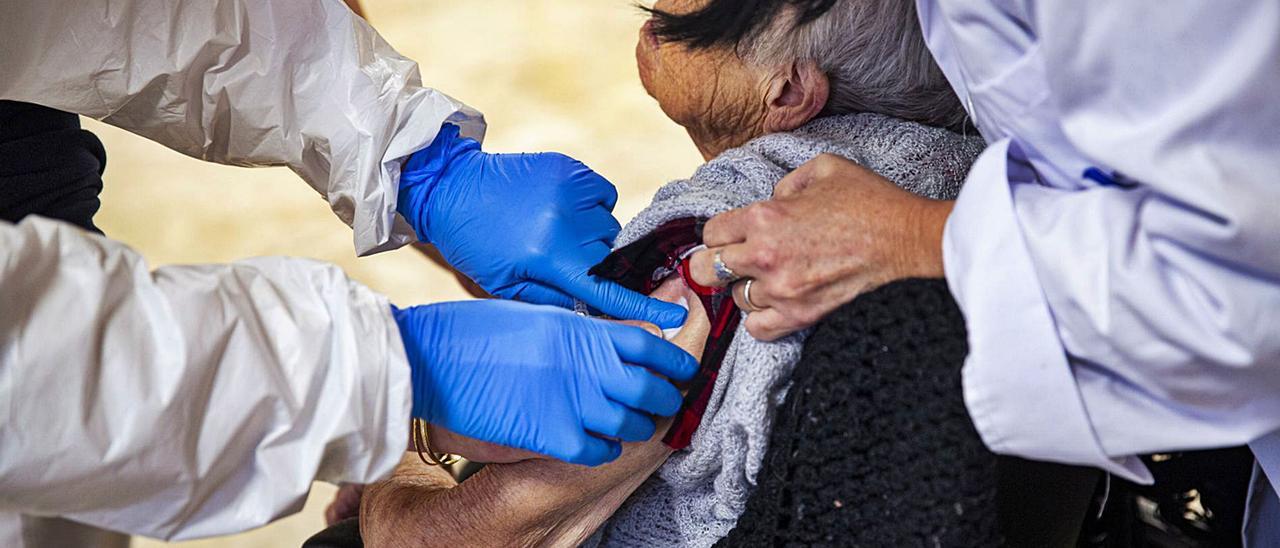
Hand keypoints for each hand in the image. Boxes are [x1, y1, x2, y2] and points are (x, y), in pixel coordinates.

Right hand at [393, 300, 698, 465]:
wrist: (429, 358)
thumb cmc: (473, 332)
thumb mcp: (536, 315)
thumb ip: (578, 330)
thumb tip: (612, 338)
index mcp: (580, 329)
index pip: (651, 343)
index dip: (676, 357)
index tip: (684, 366)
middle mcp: (585, 363)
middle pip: (652, 387)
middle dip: (666, 398)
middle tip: (665, 402)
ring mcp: (571, 400)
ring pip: (633, 424)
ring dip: (639, 427)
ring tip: (633, 425)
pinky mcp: (551, 434)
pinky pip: (599, 451)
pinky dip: (605, 450)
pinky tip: (598, 444)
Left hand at [397, 124, 686, 327]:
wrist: (452, 188)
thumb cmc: (476, 245)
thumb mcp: (508, 287)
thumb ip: (557, 302)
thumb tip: (598, 316)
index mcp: (548, 257)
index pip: (606, 291)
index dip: (644, 308)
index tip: (676, 319)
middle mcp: (565, 222)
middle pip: (610, 255)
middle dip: (598, 264)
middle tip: (568, 260)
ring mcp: (570, 190)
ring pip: (608, 226)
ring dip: (593, 235)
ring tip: (556, 231)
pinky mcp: (571, 168)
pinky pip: (603, 195)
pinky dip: (591, 206)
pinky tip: (561, 208)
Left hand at [688, 154, 952, 340]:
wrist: (908, 242)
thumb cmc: (871, 202)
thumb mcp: (824, 169)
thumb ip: (786, 182)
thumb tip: (772, 199)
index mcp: (765, 216)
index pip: (711, 232)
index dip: (720, 232)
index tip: (733, 235)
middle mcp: (764, 255)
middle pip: (707, 270)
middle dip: (716, 263)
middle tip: (736, 261)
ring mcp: (781, 290)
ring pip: (736, 299)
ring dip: (748, 289)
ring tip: (772, 279)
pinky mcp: (800, 317)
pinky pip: (757, 329)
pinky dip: (761, 319)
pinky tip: (776, 304)